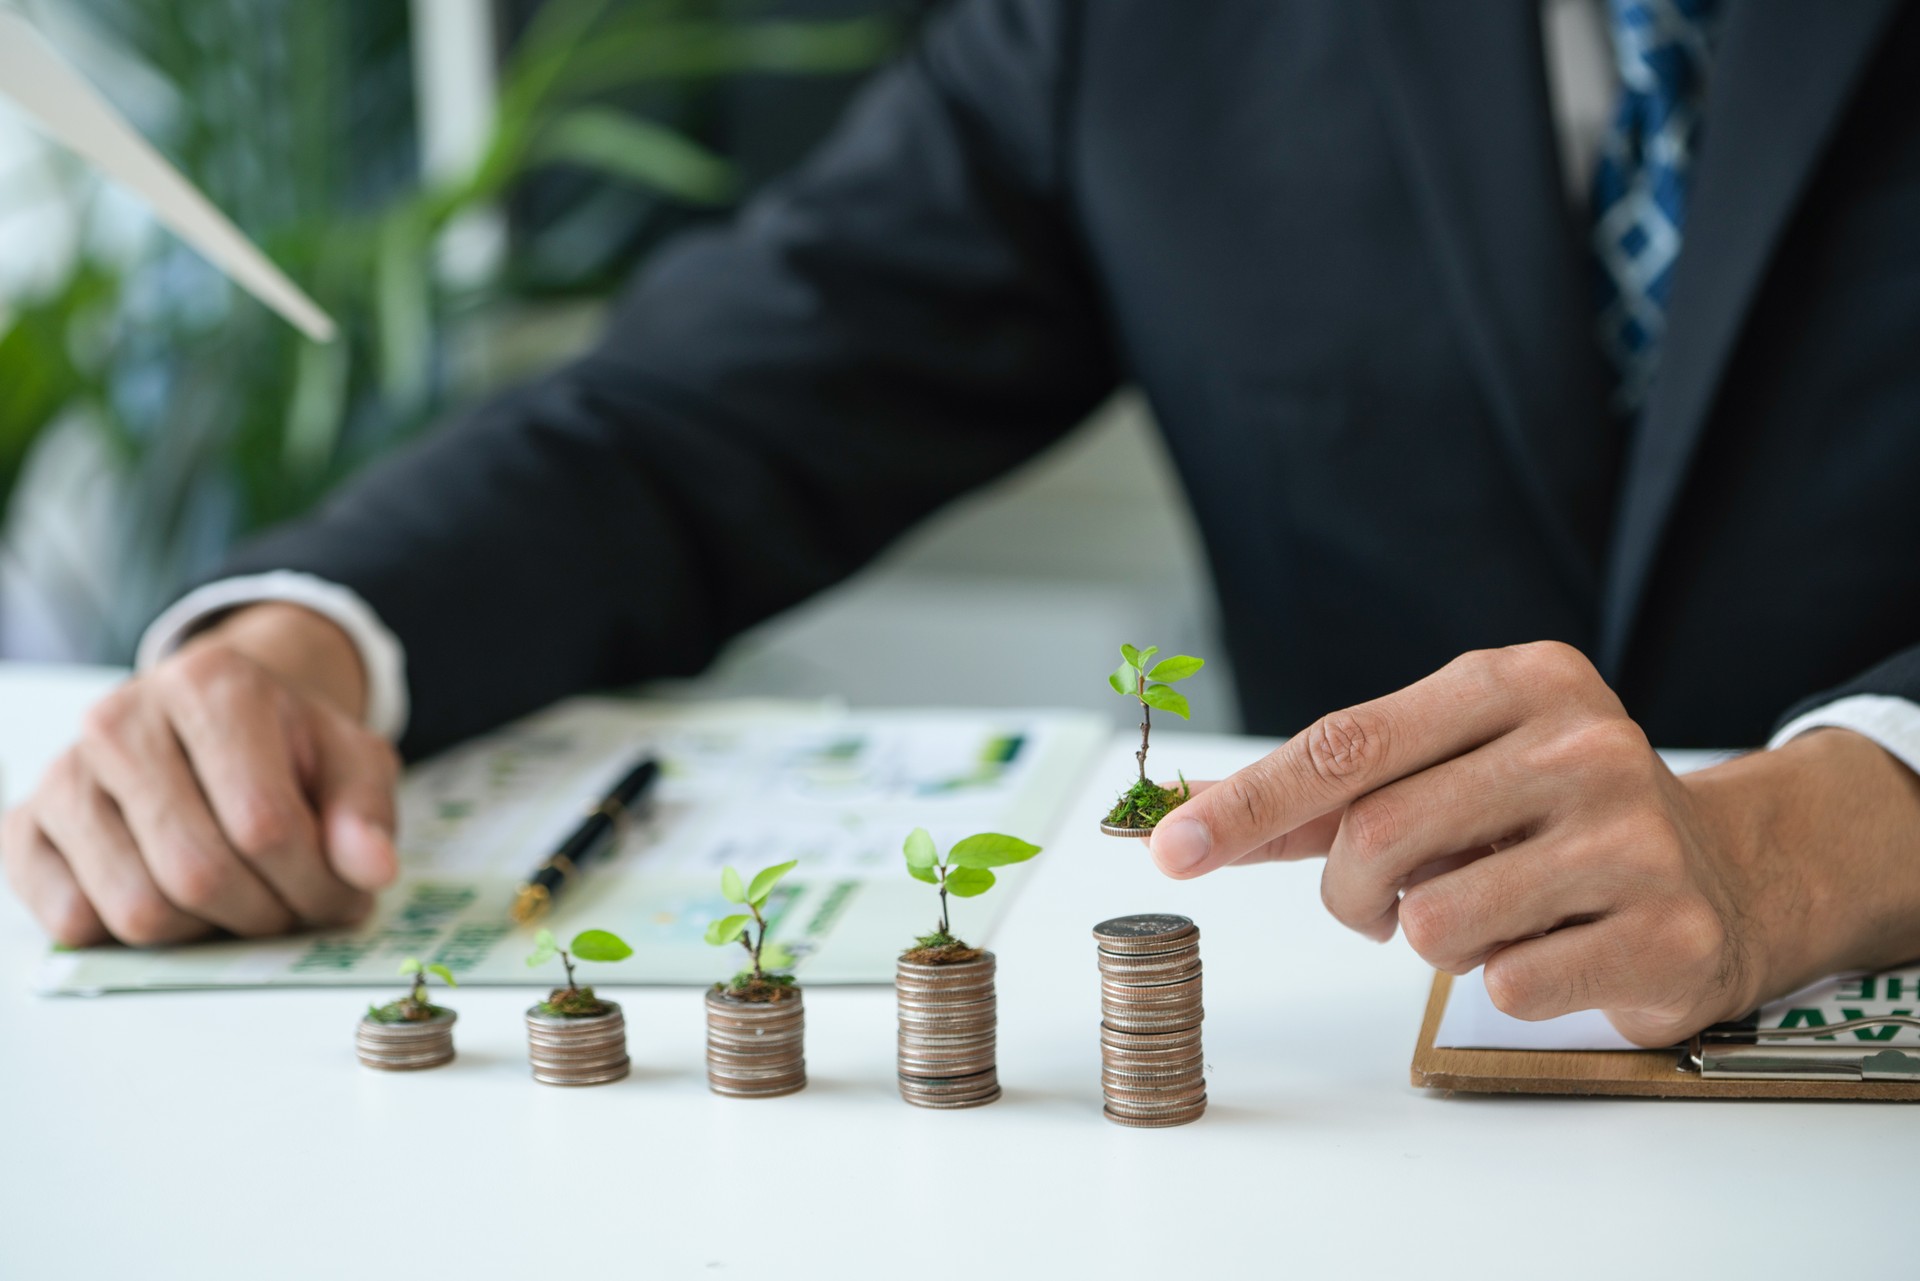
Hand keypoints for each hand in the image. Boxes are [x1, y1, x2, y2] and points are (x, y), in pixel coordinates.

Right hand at [2, 604, 399, 945]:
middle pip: (200, 873)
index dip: (317, 885)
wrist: (213, 718)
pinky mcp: (23, 827)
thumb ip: (367, 811)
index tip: (347, 899)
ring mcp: (62, 774)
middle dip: (267, 915)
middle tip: (298, 911)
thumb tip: (371, 871)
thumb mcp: (351, 759)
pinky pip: (72, 921)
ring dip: (207, 933)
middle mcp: (121, 720)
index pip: (265, 824)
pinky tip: (178, 900)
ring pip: (138, 909)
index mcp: (211, 686)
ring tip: (246, 903)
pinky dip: (134, 938)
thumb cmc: (286, 745)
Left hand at [1148, 642, 1919, 1044]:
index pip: (1347, 744)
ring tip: (1488, 914)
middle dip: (1348, 893)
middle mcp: (1583, 744)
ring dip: (1429, 941)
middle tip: (1375, 905)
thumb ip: (1325, 796)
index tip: (1170, 847)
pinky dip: (1498, 983)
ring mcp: (1634, 838)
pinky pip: (1504, 986)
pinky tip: (1552, 946)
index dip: (1250, 803)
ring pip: (1433, 922)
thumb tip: (1190, 821)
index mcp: (1518, 682)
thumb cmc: (1549, 818)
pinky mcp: (1664, 933)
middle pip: (1377, 836)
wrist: (1726, 873)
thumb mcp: (1451, 769)